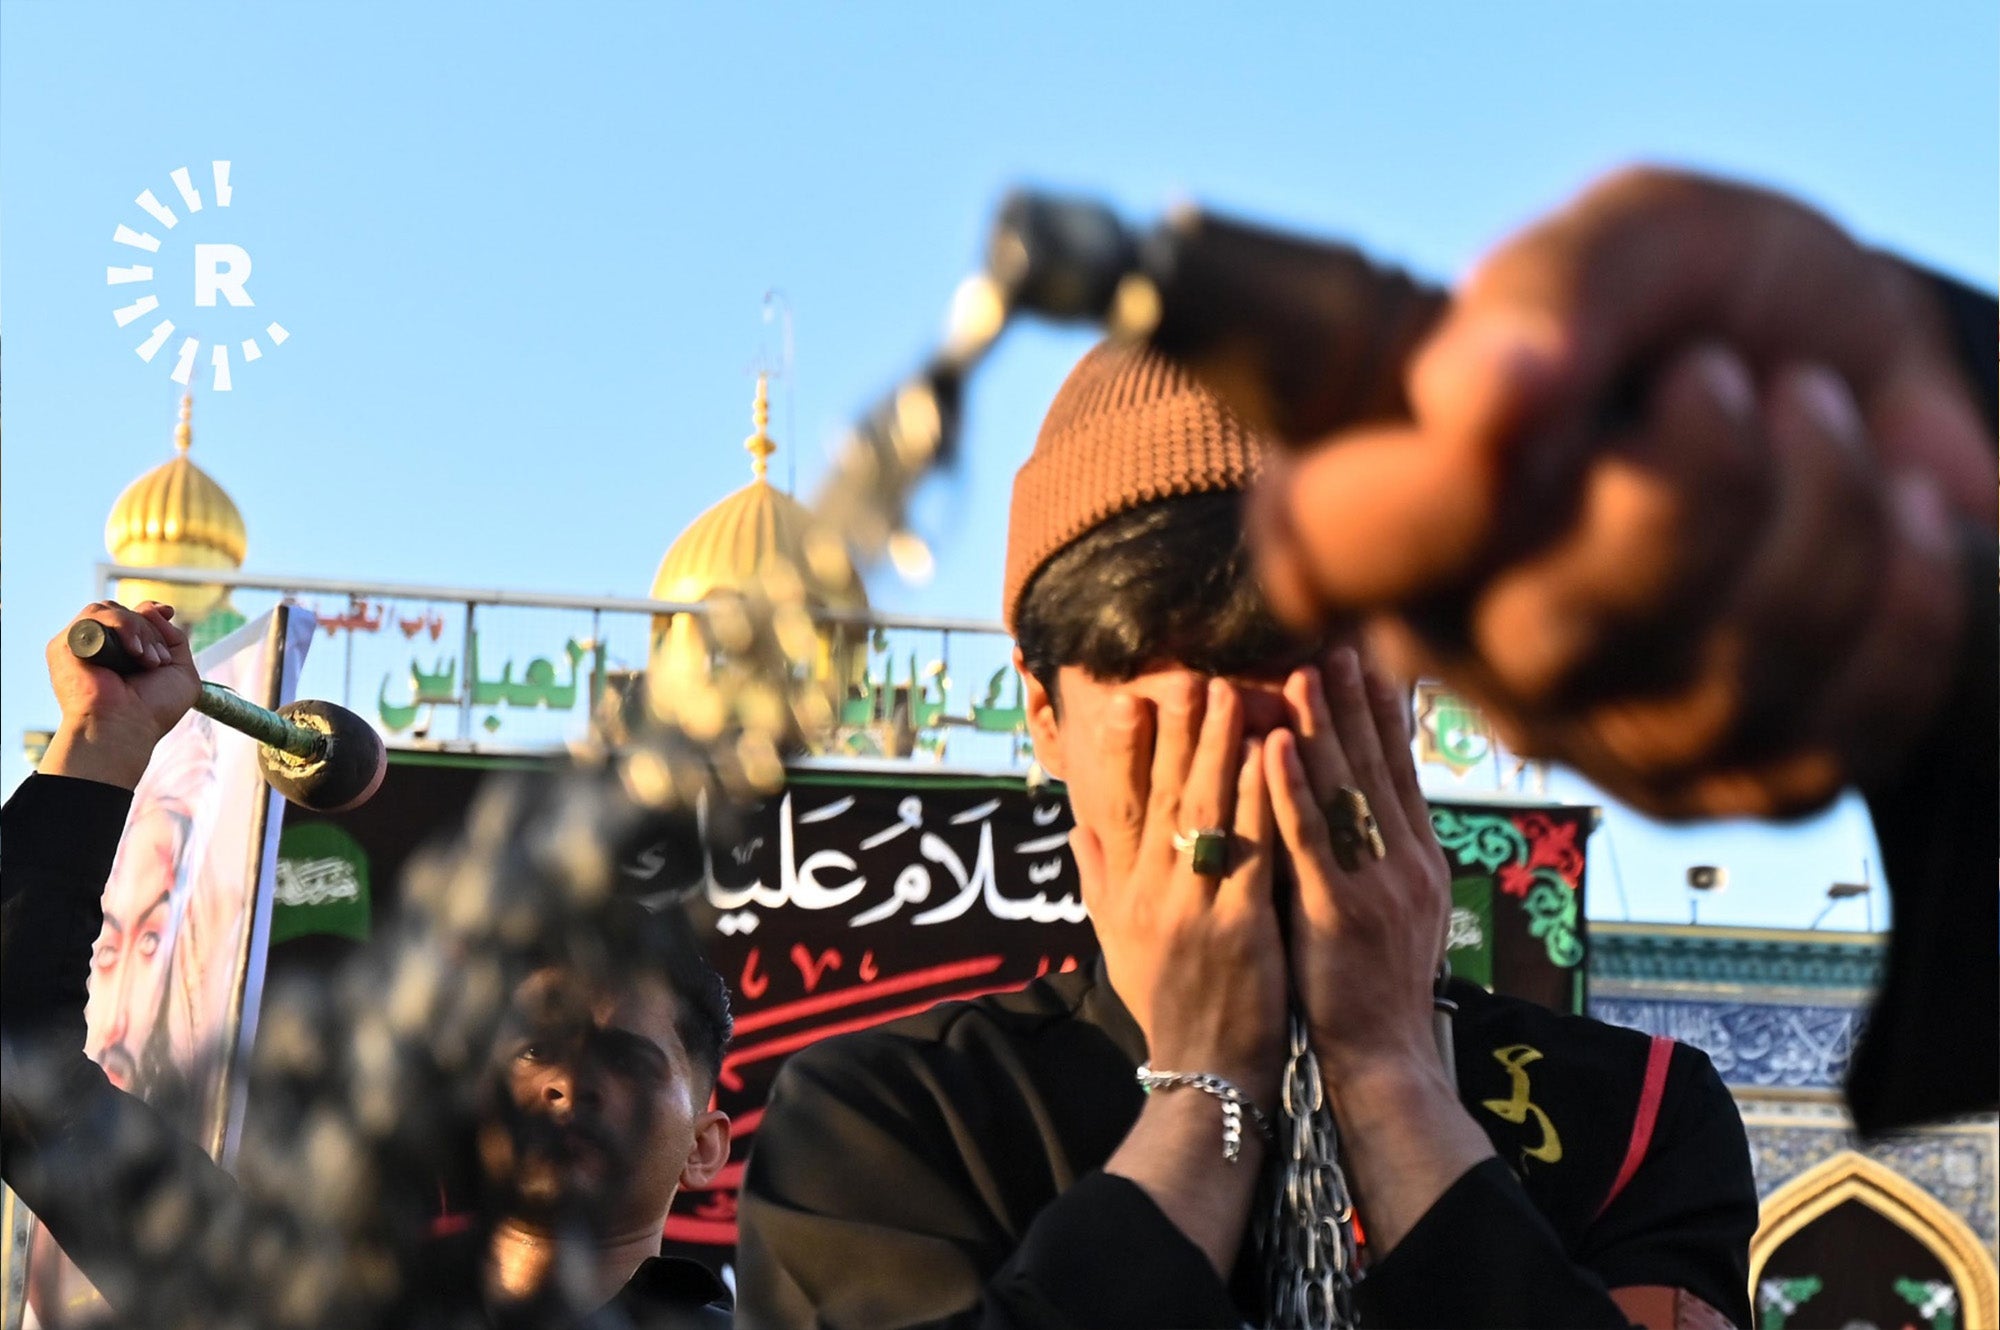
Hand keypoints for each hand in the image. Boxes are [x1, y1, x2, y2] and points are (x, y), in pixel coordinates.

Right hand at [41, 600, 200, 788]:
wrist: (127, 726)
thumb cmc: (153, 709)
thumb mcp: (181, 672)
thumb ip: (175, 639)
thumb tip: (156, 609)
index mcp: (121, 653)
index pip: (132, 615)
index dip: (150, 611)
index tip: (167, 612)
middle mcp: (100, 647)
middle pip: (125, 611)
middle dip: (150, 630)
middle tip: (157, 662)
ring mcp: (81, 645)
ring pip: (110, 610)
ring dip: (137, 630)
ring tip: (146, 660)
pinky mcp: (65, 645)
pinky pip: (93, 616)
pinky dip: (121, 626)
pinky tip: (133, 651)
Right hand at [1067, 676, 1284, 1107]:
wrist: (1205, 1073)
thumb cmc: (1168, 1004)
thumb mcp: (1116, 941)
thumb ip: (1097, 879)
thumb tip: (1077, 826)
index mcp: (1125, 890)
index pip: (1120, 805)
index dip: (1126, 751)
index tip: (1131, 698)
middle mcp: (1150, 892)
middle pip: (1163, 796)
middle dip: (1179, 731)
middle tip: (1192, 673)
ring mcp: (1193, 907)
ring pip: (1205, 813)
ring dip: (1222, 748)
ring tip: (1237, 694)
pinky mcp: (1238, 927)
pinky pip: (1250, 850)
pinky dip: (1259, 801)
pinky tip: (1273, 760)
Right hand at [1252, 167, 1986, 817]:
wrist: (1864, 383)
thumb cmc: (1706, 301)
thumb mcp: (1641, 239)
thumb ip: (1553, 290)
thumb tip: (1478, 396)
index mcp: (1377, 498)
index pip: (1322, 550)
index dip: (1416, 507)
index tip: (1510, 408)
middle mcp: (1447, 639)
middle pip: (1555, 631)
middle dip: (1702, 480)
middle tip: (1726, 372)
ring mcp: (1576, 729)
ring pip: (1714, 693)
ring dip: (1826, 517)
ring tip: (1822, 420)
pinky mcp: (1706, 784)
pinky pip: (1825, 745)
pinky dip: (1903, 607)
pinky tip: (1891, 519)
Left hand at [1265, 648, 1448, 1083]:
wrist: (1383, 1060)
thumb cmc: (1373, 991)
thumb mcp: (1397, 915)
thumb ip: (1383, 860)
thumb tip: (1368, 810)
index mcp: (1418, 862)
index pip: (1400, 772)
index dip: (1384, 715)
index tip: (1370, 662)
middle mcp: (1406, 862)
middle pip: (1377, 765)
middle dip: (1356, 701)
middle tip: (1338, 644)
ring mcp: (1376, 884)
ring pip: (1346, 789)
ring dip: (1324, 724)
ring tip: (1303, 670)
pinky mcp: (1338, 908)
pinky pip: (1311, 835)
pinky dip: (1292, 785)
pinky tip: (1275, 741)